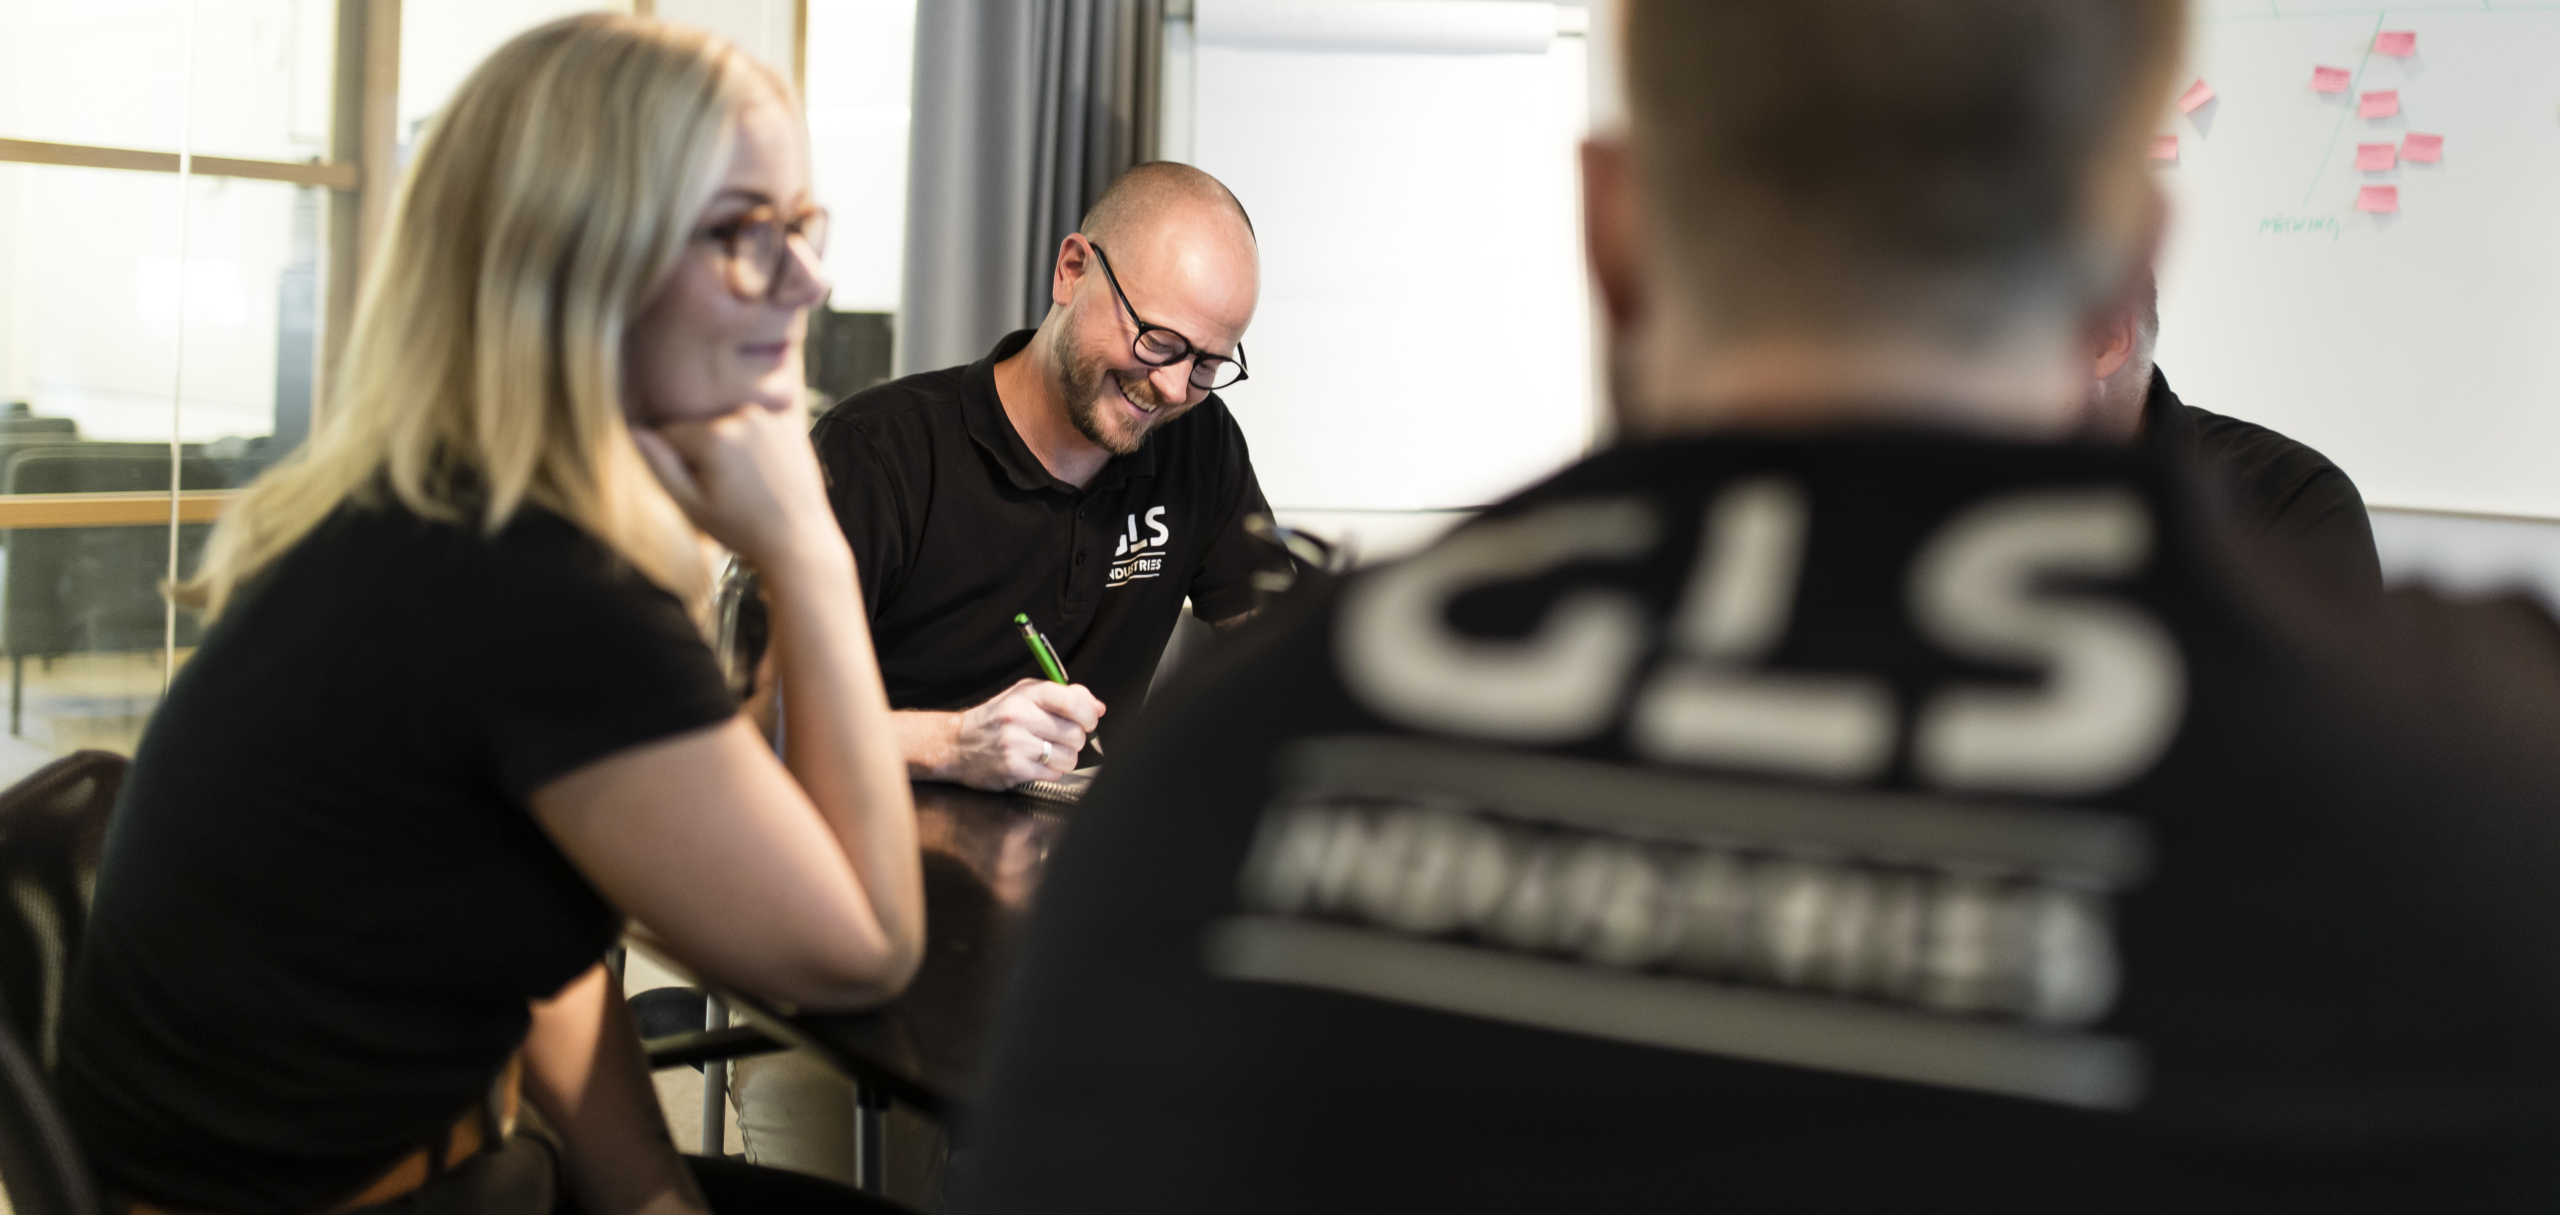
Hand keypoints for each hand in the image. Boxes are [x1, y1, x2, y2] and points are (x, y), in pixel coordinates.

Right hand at [630, 404, 839, 571]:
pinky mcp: (790, 424)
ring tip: (746, 485)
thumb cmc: (743, 530)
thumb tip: (634, 433)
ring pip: (728, 428)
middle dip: (702, 454)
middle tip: (725, 491)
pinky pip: (755, 429)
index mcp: (714, 436)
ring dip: (728, 449)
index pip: (670, 433)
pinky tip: (764, 476)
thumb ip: (660, 466)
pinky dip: (754, 445)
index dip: (675, 462)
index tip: (695, 488)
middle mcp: (743, 416)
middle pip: (700, 429)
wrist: (799, 541)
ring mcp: (770, 419)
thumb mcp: (691, 506)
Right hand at [947, 679, 1104, 790]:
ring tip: (1047, 752)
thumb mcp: (1025, 696)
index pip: (1073, 702)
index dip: (1089, 715)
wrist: (956, 744)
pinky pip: (1053, 774)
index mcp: (1027, 695)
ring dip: (1064, 758)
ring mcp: (1015, 744)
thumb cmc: (996, 719)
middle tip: (1060, 739)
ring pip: (1069, 757)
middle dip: (1075, 740)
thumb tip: (1098, 707)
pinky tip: (1035, 763)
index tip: (1087, 721)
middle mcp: (1020, 717)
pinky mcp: (1013, 768)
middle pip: (1076, 734)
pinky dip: (1050, 771)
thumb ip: (1064, 696)